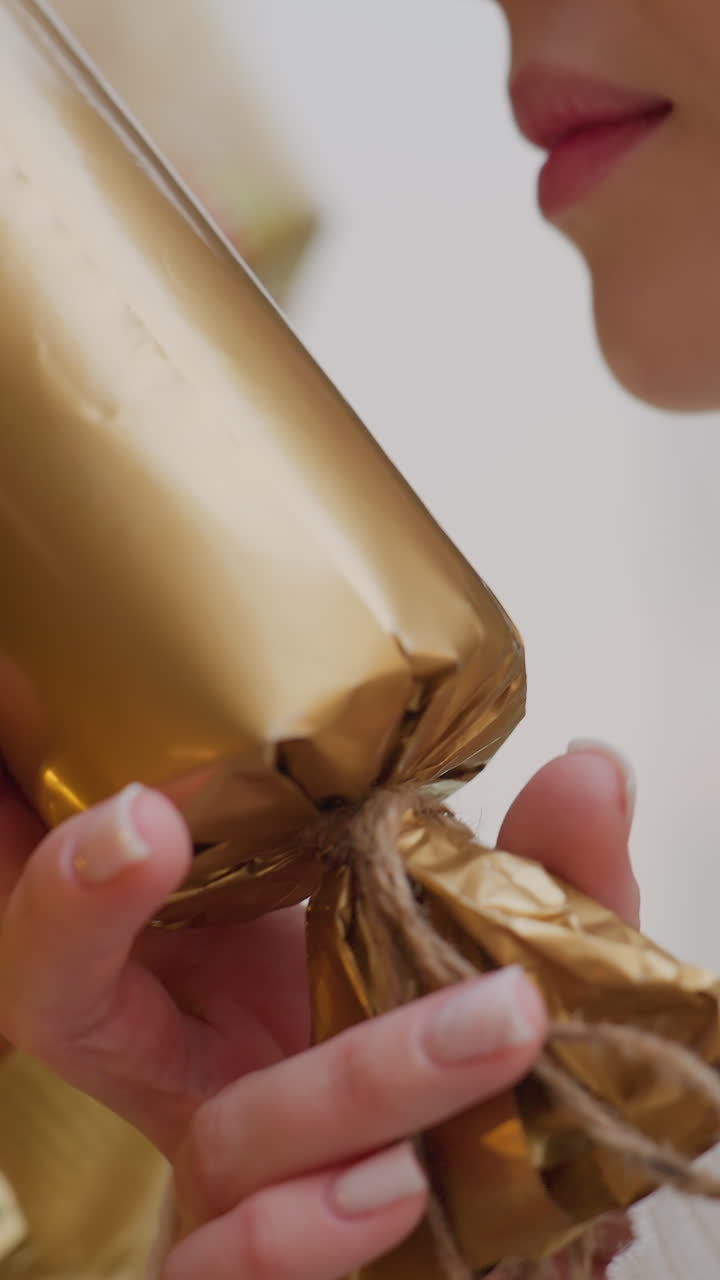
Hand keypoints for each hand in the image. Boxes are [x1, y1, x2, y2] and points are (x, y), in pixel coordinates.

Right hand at [0, 743, 636, 1277]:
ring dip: (352, 1081)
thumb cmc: (461, 1047)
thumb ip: (536, 872)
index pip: (86, 912)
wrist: (503, 1199)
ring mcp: (219, 1179)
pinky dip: (295, 1236)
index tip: (137, 805)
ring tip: (492, 1028)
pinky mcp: (253, 1258)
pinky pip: (223, 1273)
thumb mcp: (500, 946)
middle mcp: (189, 1068)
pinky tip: (397, 1190)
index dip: (70, 867)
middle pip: (68, 1006)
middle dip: (83, 912)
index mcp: (217, 971)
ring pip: (216, 1139)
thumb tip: (588, 771)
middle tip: (146, 826)